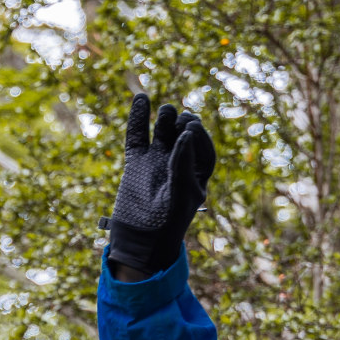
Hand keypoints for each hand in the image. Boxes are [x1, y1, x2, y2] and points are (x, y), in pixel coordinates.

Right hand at [107, 93, 214, 280]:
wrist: (140, 241)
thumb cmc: (167, 224)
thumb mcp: (180, 195)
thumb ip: (182, 165)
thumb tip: (186, 134)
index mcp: (197, 173)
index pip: (203, 146)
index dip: (199, 136)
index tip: (191, 129)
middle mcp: (179, 163)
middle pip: (185, 132)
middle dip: (185, 124)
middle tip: (181, 122)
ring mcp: (157, 161)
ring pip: (163, 130)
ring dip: (166, 117)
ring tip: (166, 113)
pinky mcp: (136, 162)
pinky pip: (138, 136)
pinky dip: (139, 118)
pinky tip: (140, 98)